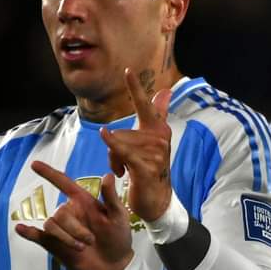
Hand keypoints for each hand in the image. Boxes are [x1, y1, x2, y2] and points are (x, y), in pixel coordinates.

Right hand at [15, 161, 133, 269]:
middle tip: (90, 240)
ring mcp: (61, 228)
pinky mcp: (54, 244)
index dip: (49, 174)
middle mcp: (69, 212)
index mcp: (83, 201)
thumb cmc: (118, 235)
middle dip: (74, 228)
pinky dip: (28, 232)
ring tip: (82, 247)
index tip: (34, 164)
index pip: (63, 183)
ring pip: (51, 225)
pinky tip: (21, 229)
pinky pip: (37, 236)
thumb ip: (111, 197)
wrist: (114, 263)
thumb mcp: (119, 215)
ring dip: (65, 237)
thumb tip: (108, 175)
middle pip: (59, 212)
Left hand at [100, 67, 173, 220]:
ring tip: (125, 172)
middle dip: (115, 149)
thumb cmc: (150, 168)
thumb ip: (158, 114)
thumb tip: (165, 90)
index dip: (135, 87)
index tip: (127, 70)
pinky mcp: (146, 166)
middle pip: (121, 132)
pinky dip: (112, 144)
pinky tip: (104, 134)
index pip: (146, 105)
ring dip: (114, 160)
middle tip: (123, 164)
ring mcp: (154, 152)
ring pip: (118, 144)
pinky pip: (123, 150)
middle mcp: (159, 138)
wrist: (156, 199)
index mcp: (158, 129)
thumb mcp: (152, 140)